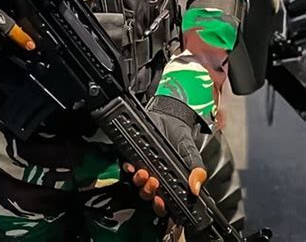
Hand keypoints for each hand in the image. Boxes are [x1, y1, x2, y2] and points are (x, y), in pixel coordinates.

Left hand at [124, 97, 206, 217]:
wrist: (169, 116)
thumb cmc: (180, 137)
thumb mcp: (192, 154)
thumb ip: (196, 170)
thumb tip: (196, 188)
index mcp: (170, 183)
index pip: (164, 203)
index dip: (161, 207)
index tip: (161, 201)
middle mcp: (156, 178)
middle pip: (148, 195)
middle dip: (149, 192)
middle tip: (154, 182)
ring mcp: (143, 168)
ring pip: (137, 184)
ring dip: (139, 182)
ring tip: (144, 172)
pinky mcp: (133, 157)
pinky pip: (126, 168)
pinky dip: (127, 168)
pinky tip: (131, 165)